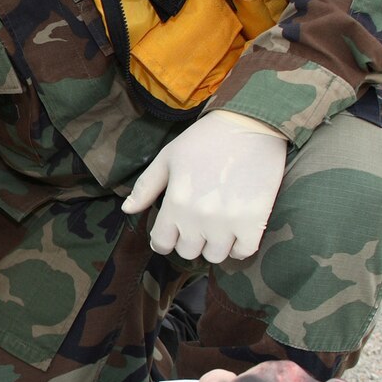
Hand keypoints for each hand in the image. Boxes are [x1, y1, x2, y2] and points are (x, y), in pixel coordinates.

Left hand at [122, 110, 288, 263]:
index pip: (162, 243)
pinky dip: (239, 247)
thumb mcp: (168, 157)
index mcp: (176, 202)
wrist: (250, 125)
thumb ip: (146, 186)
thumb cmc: (205, 139)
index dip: (163, 240)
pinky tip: (237, 232)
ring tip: (216, 228)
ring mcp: (227, 222)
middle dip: (189, 241)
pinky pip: (243, 252)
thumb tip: (127, 209)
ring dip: (213, 245)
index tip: (171, 233)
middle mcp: (199, 217)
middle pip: (188, 251)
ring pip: (215, 255)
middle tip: (196, 224)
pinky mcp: (254, 222)